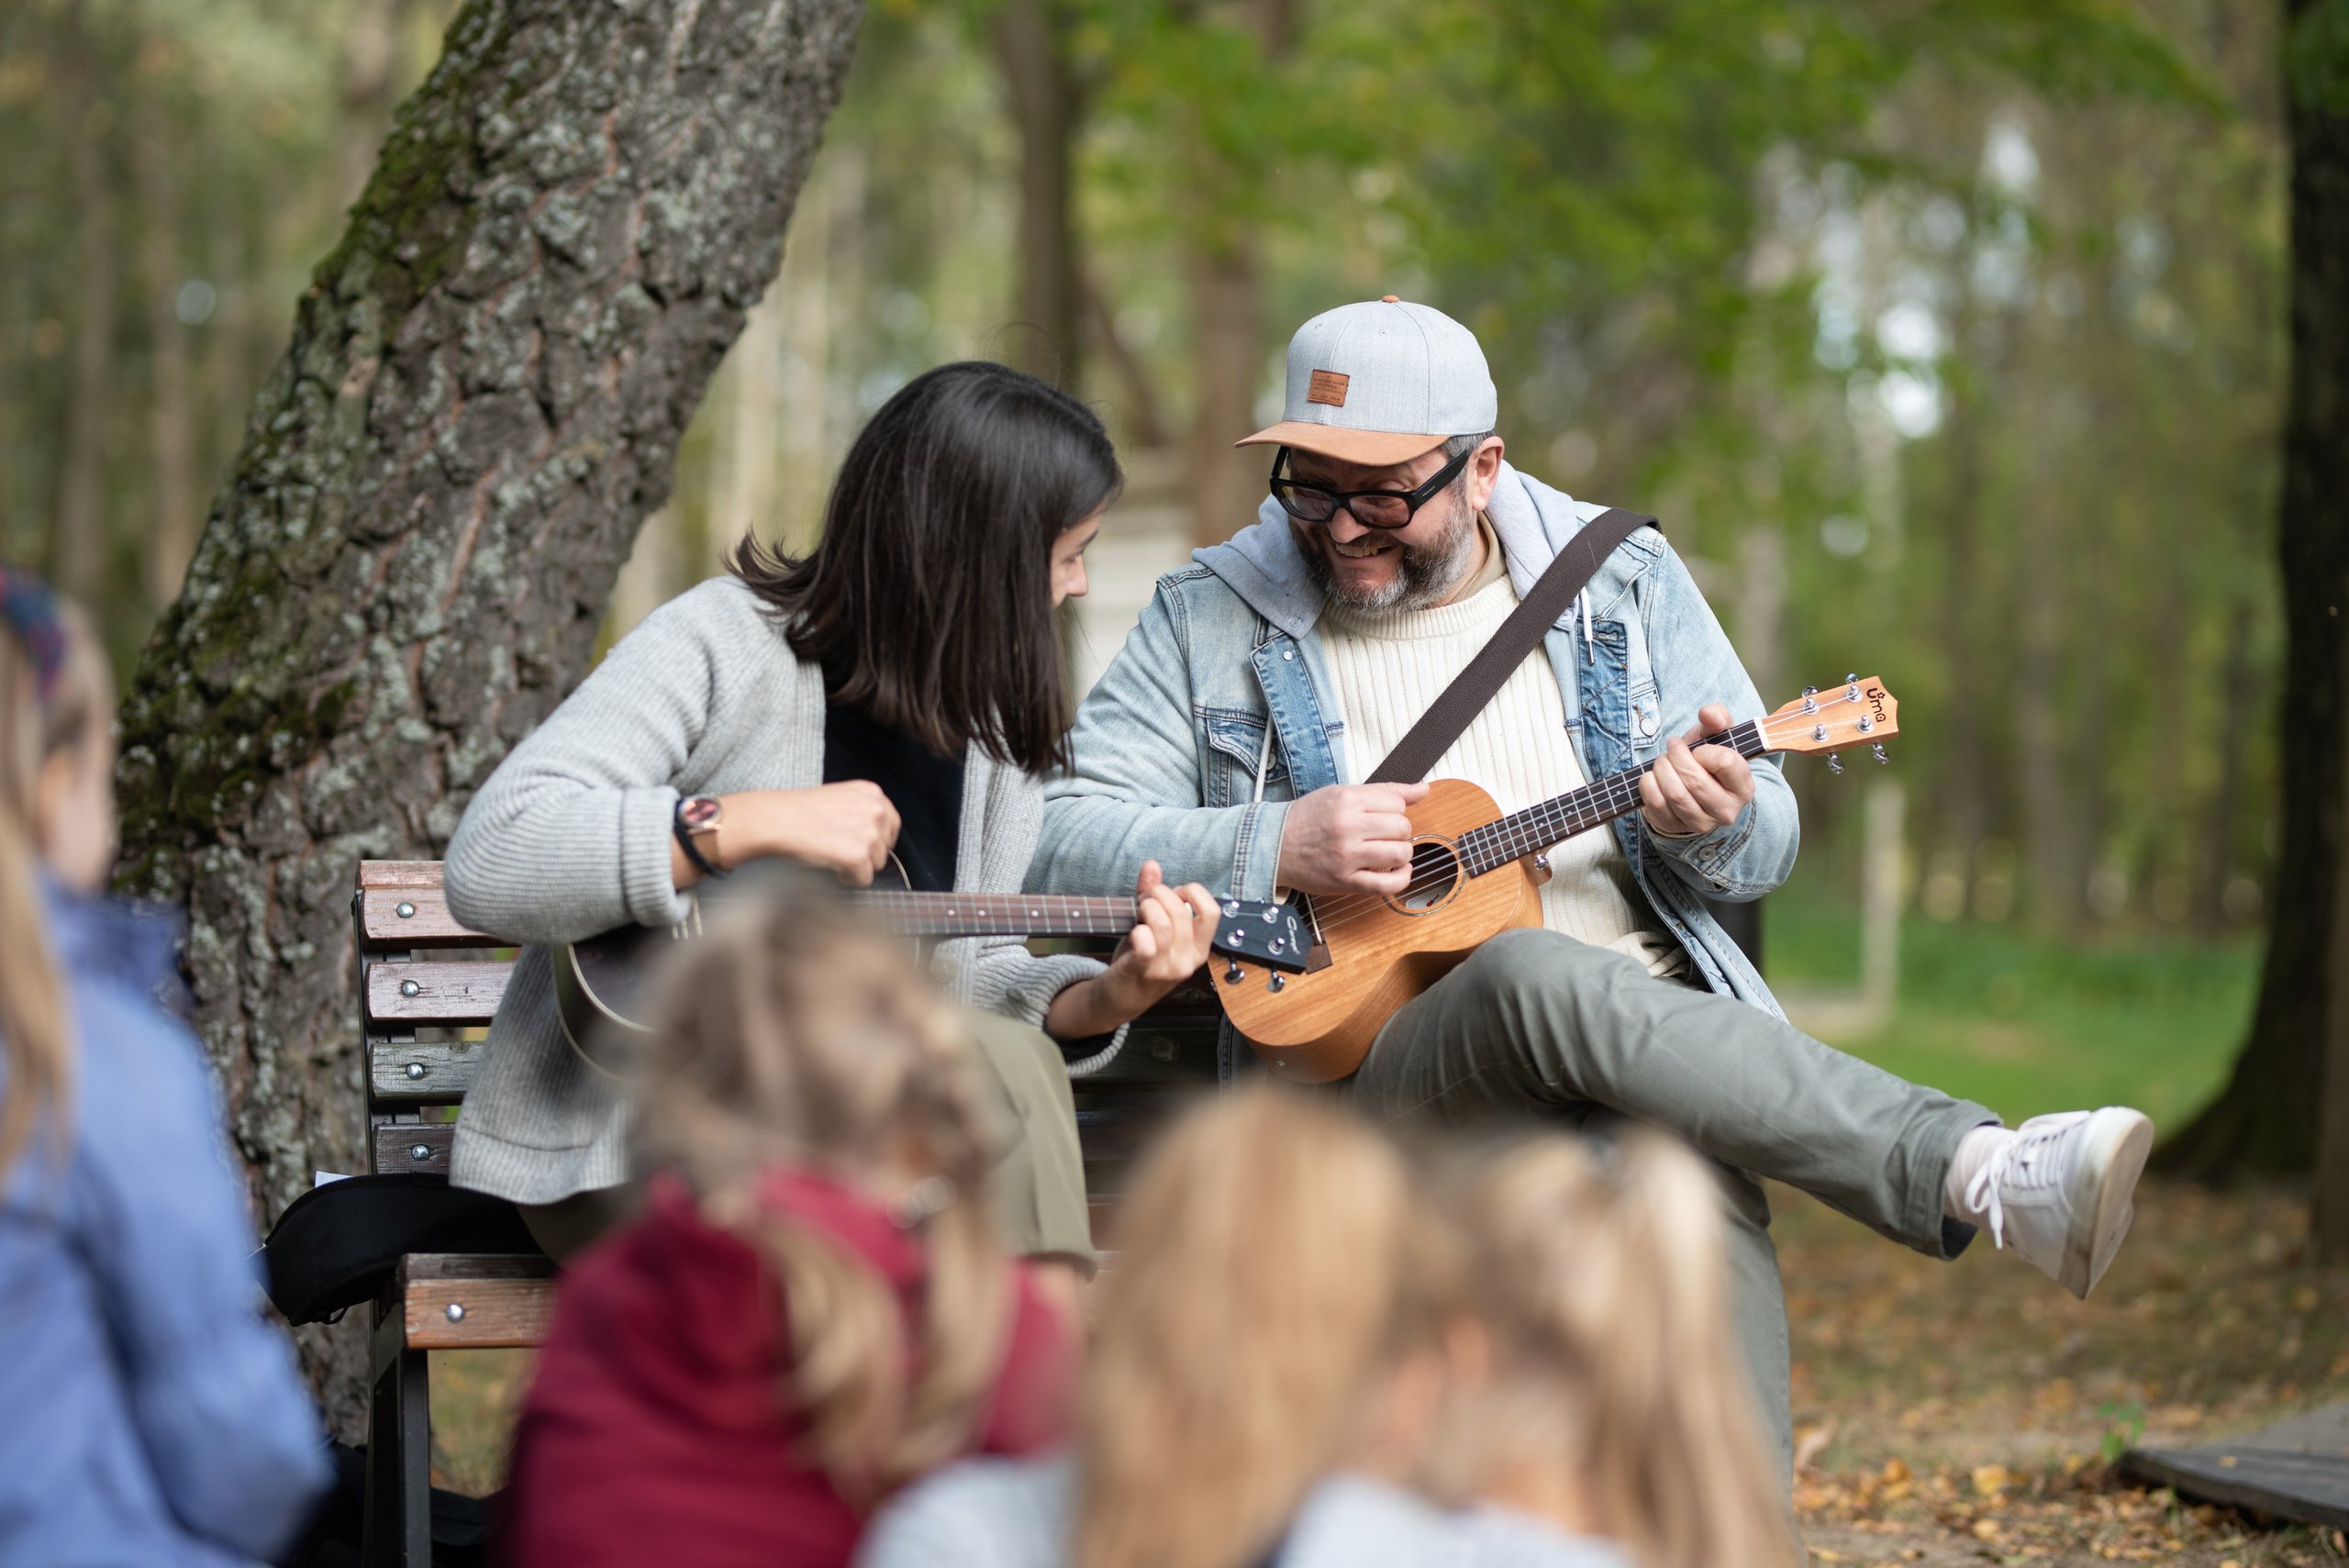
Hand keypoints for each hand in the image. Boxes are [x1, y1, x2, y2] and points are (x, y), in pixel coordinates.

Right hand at [671, 782, 899, 887]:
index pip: (892, 824)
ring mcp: (869, 832)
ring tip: (831, 855)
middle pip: (886, 847)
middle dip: (867, 854)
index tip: (860, 845)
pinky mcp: (858, 855)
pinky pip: (864, 879)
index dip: (876, 840)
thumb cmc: (798, 812)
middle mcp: (876, 809)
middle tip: (838, 850)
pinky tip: (831, 866)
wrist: (774, 820)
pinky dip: (848, 879)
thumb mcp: (839, 799)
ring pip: (877, 865)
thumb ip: (861, 812)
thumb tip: (875, 836)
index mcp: (872, 793)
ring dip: (857, 867)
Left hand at [1044, 862, 1221, 1039]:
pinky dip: (1138, 929)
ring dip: (1146, 908)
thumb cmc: (1139, 961)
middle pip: (1182, 911)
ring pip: (1164, 922)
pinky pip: (1147, 941)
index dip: (1191, 893)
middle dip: (1158, 894)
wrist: (1119, 1000)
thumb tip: (1151, 865)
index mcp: (1198, 948)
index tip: (1173, 894)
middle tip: (1143, 900)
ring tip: (1137, 913)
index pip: (1213, 911)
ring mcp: (1168, 968)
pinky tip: (1134, 932)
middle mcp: (1188, 960)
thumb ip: (1154, 895)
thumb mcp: (1154, 929)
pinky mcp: (1144, 970)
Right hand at [1275, 782, 1430, 896]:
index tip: (1382, 815)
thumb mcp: (1341, 794)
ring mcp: (1347, 856)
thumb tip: (1423, 789)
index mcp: (1346, 800)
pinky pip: (1387, 884)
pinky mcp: (1346, 882)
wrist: (1274, 846)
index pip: (1398, 803)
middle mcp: (1347, 827)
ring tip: (1387, 850)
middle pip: (1402, 827)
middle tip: (1382, 834)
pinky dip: (1401, 878)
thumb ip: (1384, 791)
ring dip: (1400, 853)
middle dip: (1399, 830)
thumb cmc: (1307, 819)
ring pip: (1400, 853)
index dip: (1394, 809)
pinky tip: (1399, 870)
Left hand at [1639, 702, 1753, 837]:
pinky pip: (1656, 804)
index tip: (1697, 750)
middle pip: (1694, 780)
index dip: (1704, 751)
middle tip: (1672, 749)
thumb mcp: (1715, 735)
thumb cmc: (1706, 760)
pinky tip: (1652, 776)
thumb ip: (1717, 718)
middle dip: (1676, 757)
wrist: (1690, 789)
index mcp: (1744, 786)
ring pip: (1674, 793)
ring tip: (1662, 761)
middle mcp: (1727, 810)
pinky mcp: (1676, 828)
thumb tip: (1708, 713)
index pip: (1724, 762)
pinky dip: (1648, 784)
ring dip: (1661, 769)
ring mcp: (1701, 823)